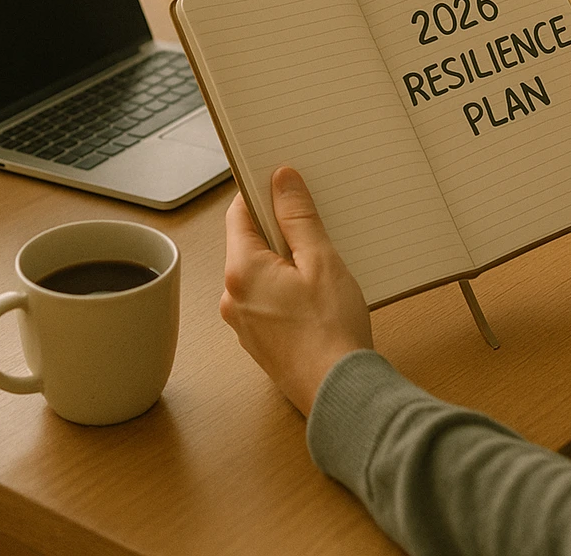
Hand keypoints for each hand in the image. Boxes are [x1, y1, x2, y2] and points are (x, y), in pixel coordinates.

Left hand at [219, 168, 373, 415]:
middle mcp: (231, 297)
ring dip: (284, 261)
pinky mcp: (259, 340)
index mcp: (240, 271)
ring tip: (321, 265)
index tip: (284, 184)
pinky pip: (266, 298)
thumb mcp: (321, 260)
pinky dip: (285, 288)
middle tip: (315, 224)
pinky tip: (316, 295)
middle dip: (279, 229)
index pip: (239, 213)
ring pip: (259, 273)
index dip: (261, 193)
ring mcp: (242, 322)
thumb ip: (298, 217)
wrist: (339, 391)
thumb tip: (281, 180)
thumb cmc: (332, 329)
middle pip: (249, 243)